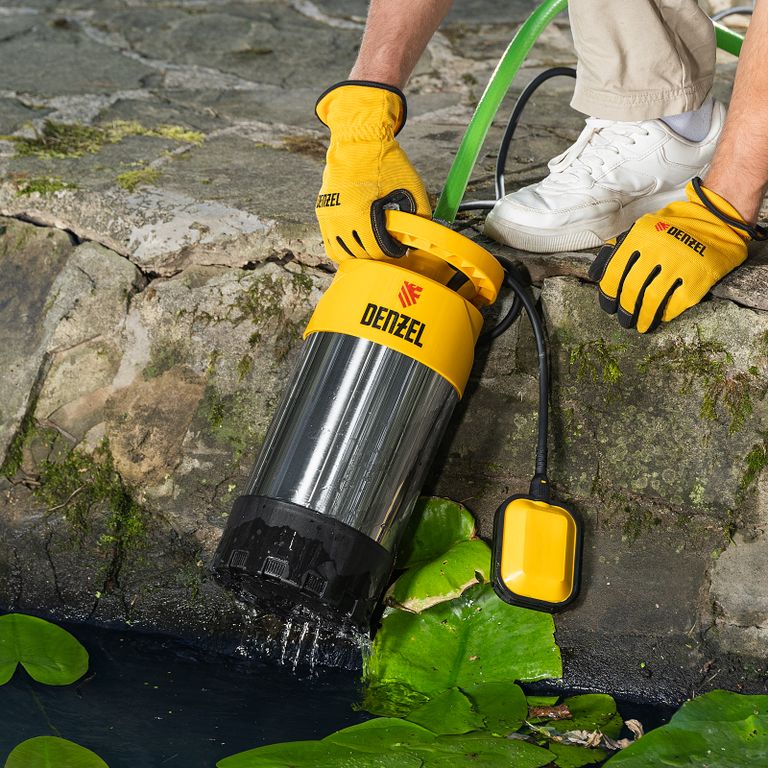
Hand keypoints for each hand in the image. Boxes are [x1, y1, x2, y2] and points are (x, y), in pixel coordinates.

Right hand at [315, 81, 430, 261]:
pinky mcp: (322, 212)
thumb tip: (418, 241)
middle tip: (390, 248)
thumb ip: (418, 215)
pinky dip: (345, 249)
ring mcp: (329, 216)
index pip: (378, 251)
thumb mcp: (410, 187)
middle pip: (361, 255)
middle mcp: (341, 218)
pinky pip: (331, 244)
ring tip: (375, 248)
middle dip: (379, 255)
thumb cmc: (387, 162)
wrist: (358, 138)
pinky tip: (359, 245)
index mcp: (362, 213)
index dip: (393, 253)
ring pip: (343, 254)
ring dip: (361, 255)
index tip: (400, 249)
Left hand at [588, 179, 765, 332]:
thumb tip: (594, 276)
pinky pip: (678, 301)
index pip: (614, 273)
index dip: (608, 295)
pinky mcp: (699, 275)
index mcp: (639, 238)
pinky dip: (667, 313)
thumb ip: (615, 249)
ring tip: (640, 326)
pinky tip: (661, 318)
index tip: (609, 307)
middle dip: (625, 310)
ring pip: (653, 299)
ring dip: (644, 317)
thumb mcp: (639, 229)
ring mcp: (679, 263)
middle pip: (632, 289)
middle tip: (624, 321)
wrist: (716, 219)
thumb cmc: (670, 228)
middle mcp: (657, 250)